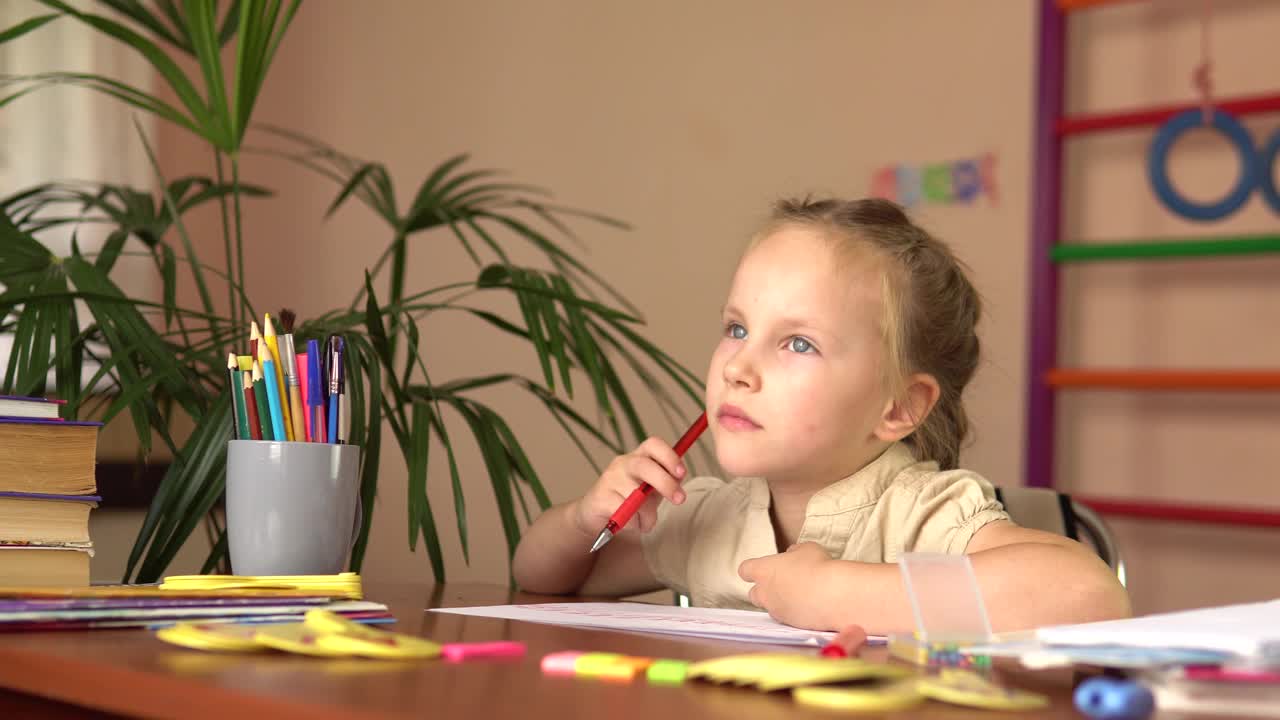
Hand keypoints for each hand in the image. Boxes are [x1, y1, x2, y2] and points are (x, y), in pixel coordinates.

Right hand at [570, 437, 686, 536]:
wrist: (596, 515)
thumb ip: (665, 483)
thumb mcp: (651, 490)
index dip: (670, 456)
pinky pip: (626, 513)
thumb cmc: (629, 499)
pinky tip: (630, 523)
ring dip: (648, 514)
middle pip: (645, 465)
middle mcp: (623, 463)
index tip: (682, 473)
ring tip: (645, 521)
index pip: (654, 444)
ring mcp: (610, 478)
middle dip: (665, 482)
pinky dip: (634, 523)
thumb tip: (678, 482)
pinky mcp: (600, 497)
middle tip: (679, 499)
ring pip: (637, 495)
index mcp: (639, 457)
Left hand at [738, 542, 835, 629]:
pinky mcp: (789, 624)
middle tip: (781, 584)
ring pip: (770, 608)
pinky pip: (786, 618)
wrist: (833, 595)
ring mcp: (775, 610)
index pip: (745, 570)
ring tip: (799, 596)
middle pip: (753, 593)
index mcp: (763, 570)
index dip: (752, 569)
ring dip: (779, 603)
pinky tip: (809, 607)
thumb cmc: (818, 566)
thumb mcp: (807, 548)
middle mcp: (764, 592)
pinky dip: (793, 613)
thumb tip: (792, 555)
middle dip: (763, 590)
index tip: (762, 568)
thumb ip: (794, 552)